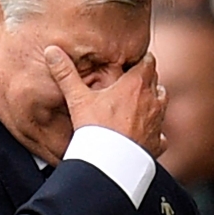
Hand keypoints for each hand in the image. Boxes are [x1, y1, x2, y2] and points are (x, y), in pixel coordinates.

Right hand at [45, 45, 166, 158]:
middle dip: (145, 80)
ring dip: (152, 101)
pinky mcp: (156, 143)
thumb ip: (65, 74)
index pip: (148, 61)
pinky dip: (154, 134)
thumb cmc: (96, 129)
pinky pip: (160, 135)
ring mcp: (157, 122)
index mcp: (136, 85)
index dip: (140, 60)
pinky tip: (143, 136)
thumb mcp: (77, 99)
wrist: (110, 163)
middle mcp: (151, 100)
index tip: (132, 63)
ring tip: (138, 105)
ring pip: (162, 103)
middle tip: (130, 83)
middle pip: (155, 81)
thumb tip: (51, 51)